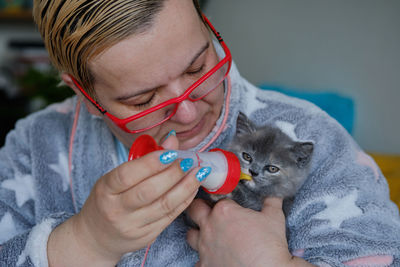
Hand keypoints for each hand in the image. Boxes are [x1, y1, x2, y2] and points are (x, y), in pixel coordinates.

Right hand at [48, 135, 200, 265]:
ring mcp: (132, 226)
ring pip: (164, 205)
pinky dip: (185, 200)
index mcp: (105, 190)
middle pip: (149, 191)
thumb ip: (144, 158)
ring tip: (200, 172)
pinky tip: (193, 187)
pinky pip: (170, 216)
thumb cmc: (108, 200)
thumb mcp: (115, 178)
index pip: (127, 175)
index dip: (151, 163)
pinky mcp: (146, 237)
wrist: (97, 237)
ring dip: (186, 186)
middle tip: (190, 160)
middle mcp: (116, 210)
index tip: (172, 152)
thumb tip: (171, 140)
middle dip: (174, 173)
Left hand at [186, 197, 312, 266]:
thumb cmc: (269, 246)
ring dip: (198, 233)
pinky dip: (204, 258)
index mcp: (224, 211)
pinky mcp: (205, 264)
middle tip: (208, 211)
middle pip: (194, 209)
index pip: (218, 199)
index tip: (228, 205)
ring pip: (191, 234)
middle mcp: (209, 227)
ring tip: (209, 235)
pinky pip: (198, 259)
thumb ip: (271, 202)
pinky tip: (214, 257)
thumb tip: (273, 195)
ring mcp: (204, 247)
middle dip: (199, 208)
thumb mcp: (274, 218)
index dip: (223, 201)